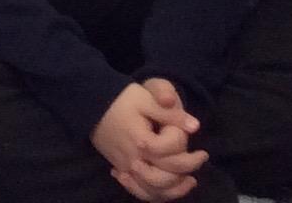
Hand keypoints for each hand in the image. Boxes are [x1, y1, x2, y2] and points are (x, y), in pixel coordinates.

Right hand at [89, 79, 204, 200]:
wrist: (91, 104)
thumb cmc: (122, 99)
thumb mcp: (147, 98)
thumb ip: (171, 114)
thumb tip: (195, 127)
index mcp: (142, 141)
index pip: (171, 153)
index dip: (187, 149)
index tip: (199, 144)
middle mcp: (134, 160)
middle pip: (164, 178)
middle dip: (186, 170)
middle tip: (200, 159)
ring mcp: (125, 168)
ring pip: (152, 192)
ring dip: (174, 190)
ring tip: (190, 181)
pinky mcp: (121, 170)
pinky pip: (140, 192)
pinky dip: (155, 195)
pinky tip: (166, 189)